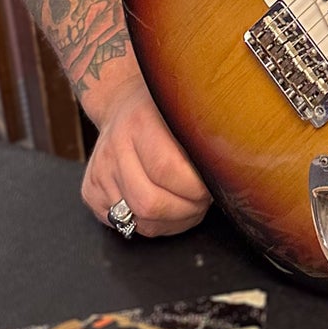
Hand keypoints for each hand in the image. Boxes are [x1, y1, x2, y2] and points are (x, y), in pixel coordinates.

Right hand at [80, 72, 210, 237]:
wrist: (120, 103)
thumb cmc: (162, 109)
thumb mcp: (182, 107)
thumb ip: (204, 131)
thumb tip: (236, 161)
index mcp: (140, 123)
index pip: (167, 169)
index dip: (196, 187)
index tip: (214, 185)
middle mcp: (114, 149)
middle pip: (150, 203)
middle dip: (186, 210)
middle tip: (204, 201)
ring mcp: (99, 173)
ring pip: (139, 220)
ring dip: (173, 222)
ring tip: (190, 207)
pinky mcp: (91, 193)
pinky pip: (125, 225)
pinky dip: (153, 224)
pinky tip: (168, 210)